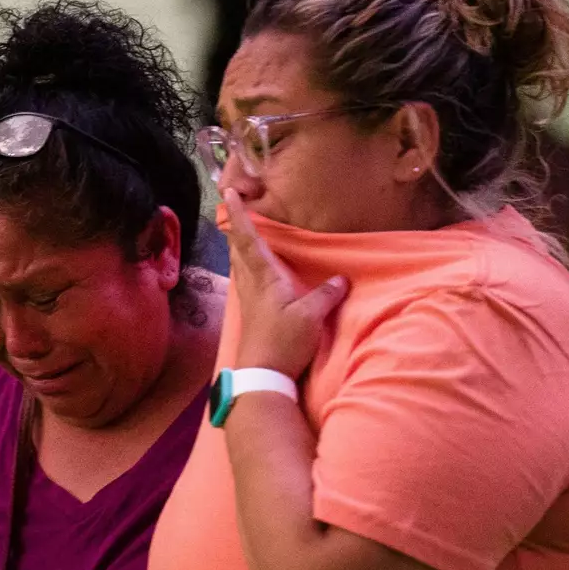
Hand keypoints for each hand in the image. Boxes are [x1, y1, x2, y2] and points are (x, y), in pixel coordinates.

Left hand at [223, 189, 348, 378]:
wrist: (262, 376)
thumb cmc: (283, 342)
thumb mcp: (311, 316)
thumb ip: (326, 295)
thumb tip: (340, 279)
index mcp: (264, 278)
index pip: (247, 239)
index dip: (239, 216)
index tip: (229, 193)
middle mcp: (252, 285)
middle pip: (238, 249)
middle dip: (235, 227)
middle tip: (233, 208)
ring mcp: (249, 300)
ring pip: (240, 264)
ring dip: (239, 246)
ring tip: (242, 233)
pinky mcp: (253, 314)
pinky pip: (247, 280)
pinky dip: (247, 266)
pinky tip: (253, 271)